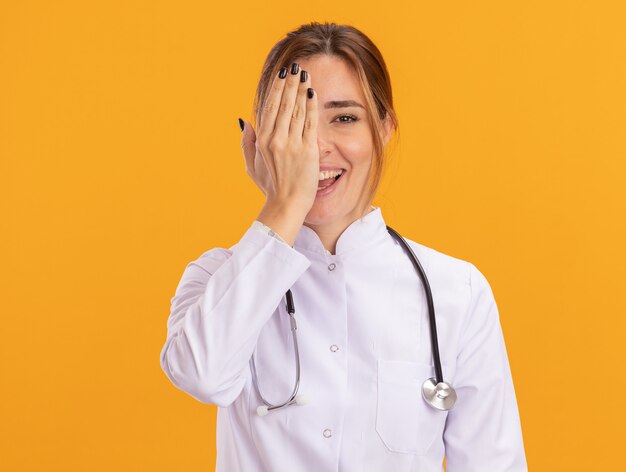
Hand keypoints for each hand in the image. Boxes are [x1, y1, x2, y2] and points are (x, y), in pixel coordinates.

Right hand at [240, 63, 318, 212]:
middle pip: (284, 103)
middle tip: (295, 67)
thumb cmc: (271, 186)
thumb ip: (247, 142)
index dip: (276, 88)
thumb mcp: (252, 165)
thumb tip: (244, 121)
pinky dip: (311, 106)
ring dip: (301, 89)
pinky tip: (312, 93)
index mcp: (262, 140)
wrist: (287, 203)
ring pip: (297, 109)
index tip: (281, 75)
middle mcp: (276, 139)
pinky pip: (310, 122)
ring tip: (305, 75)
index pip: (269, 107)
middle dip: (290, 83)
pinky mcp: (307, 150)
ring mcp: (292, 144)